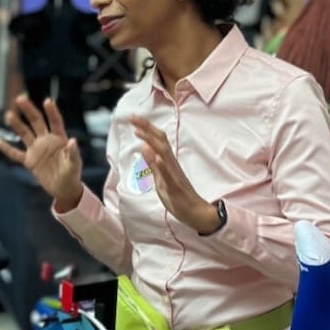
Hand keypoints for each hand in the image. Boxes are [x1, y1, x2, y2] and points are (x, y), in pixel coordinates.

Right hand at [0, 96, 82, 210]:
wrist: (63, 188)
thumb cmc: (72, 174)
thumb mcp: (74, 164)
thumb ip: (72, 153)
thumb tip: (72, 141)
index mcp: (59, 139)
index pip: (55, 122)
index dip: (51, 112)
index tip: (47, 101)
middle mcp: (46, 141)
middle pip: (36, 122)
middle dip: (29, 111)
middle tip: (20, 99)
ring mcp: (37, 150)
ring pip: (24, 134)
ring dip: (17, 125)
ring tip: (9, 114)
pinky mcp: (30, 161)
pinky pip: (16, 154)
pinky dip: (7, 148)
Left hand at [131, 117, 219, 233]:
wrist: (196, 212)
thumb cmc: (177, 195)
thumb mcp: (159, 179)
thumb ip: (152, 164)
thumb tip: (144, 147)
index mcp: (167, 162)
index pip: (157, 140)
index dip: (146, 128)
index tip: (133, 118)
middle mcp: (172, 164)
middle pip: (160, 142)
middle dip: (147, 129)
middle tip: (133, 117)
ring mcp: (174, 175)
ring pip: (164, 154)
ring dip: (152, 142)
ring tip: (140, 132)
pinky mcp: (176, 187)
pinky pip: (169, 175)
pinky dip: (162, 166)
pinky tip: (156, 157)